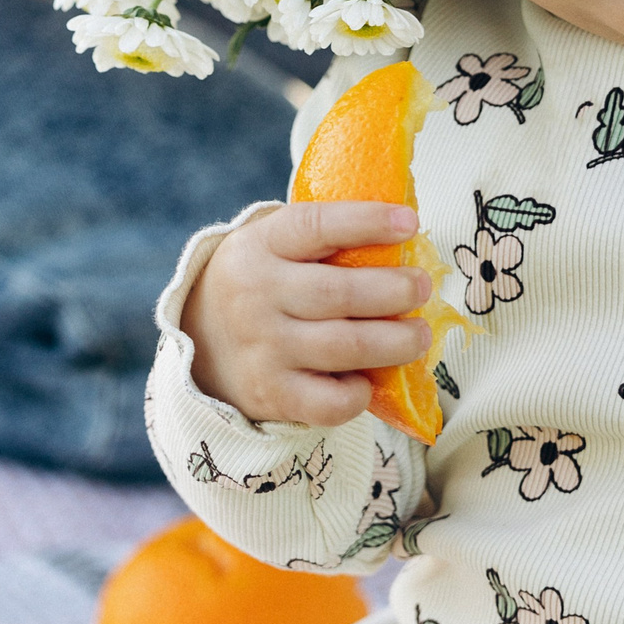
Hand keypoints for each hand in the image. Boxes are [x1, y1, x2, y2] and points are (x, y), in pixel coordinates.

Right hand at [180, 203, 434, 425]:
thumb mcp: (274, 245)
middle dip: (395, 291)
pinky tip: (369, 379)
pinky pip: (329, 401)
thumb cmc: (264, 284)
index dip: (366, 222)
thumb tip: (404, 229)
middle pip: (340, 293)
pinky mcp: (272, 394)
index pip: (315, 226)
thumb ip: (324, 238)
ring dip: (396, 342)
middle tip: (422, 287)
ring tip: (419, 335)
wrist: (201, 342)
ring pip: (345, 346)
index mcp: (261, 246)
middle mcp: (257, 295)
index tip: (409, 223)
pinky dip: (360, 392)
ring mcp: (264, 348)